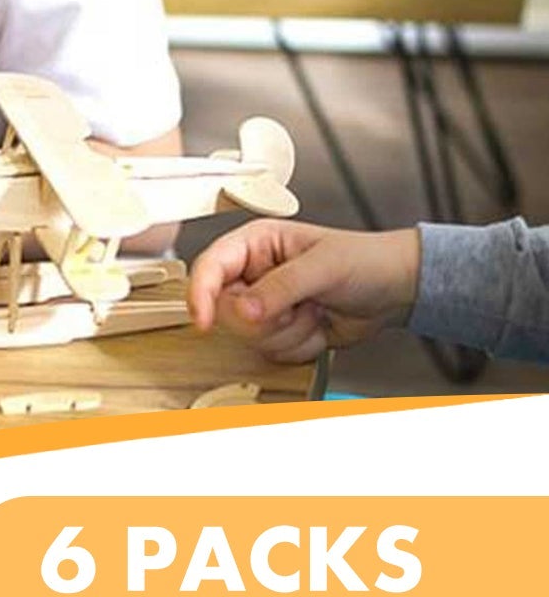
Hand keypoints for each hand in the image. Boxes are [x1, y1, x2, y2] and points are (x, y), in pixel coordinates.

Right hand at [187, 220, 421, 362]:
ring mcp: (263, 306)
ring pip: (248, 337)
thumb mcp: (323, 267)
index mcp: (254, 245)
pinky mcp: (276, 331)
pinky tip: (317, 325)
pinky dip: (299, 346)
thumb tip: (244, 309)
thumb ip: (281, 287)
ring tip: (315, 310)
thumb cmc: (366, 260)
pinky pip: (270, 352)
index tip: (204, 321)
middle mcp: (252, 275)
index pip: (209, 268)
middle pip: (226, 312)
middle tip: (301, 303)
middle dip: (268, 318)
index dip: (201, 294)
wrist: (395, 290)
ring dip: (289, 332)